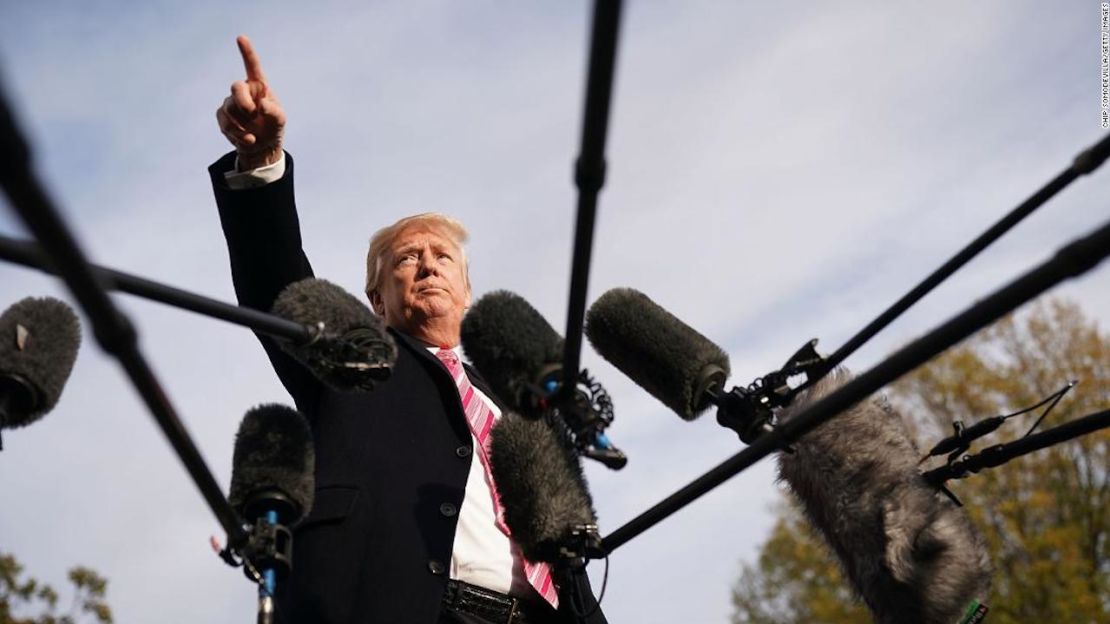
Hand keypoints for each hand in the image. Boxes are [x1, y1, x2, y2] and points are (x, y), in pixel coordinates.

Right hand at [216, 35, 285, 169]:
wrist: (262, 146)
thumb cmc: (273, 127)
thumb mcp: (280, 120)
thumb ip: (274, 111)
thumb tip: (261, 105)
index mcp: (259, 86)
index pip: (252, 66)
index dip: (247, 52)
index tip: (241, 38)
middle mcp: (244, 91)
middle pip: (236, 87)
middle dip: (243, 102)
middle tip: (252, 113)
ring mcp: (231, 103)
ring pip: (229, 108)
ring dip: (243, 124)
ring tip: (254, 134)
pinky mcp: (222, 116)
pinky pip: (225, 123)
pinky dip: (238, 134)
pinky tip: (248, 140)